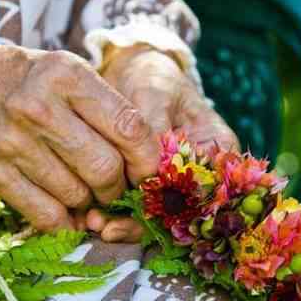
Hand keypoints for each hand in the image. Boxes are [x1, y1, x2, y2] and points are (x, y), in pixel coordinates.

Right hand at [0, 45, 158, 230]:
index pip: (128, 127)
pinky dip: (65, 223)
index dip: (147, 160)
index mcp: (67, 75)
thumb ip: (112, 112)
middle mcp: (37, 107)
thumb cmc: (34, 83)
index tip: (148, 173)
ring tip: (85, 191)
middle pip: (104, 168)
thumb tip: (147, 168)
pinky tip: (69, 213)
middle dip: (118, 188)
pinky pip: (46, 215)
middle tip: (114, 186)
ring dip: (90, 203)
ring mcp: (11, 141)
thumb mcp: (74, 76)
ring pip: (77, 196)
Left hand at [86, 45, 239, 242]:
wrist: (133, 73)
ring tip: (91, 223)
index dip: (178, 209)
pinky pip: (131, 206)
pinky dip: (110, 214)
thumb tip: (150, 172)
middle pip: (177, 211)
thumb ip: (154, 130)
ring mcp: (170, 181)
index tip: (147, 215)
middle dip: (141, 223)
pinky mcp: (145, 184)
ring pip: (152, 214)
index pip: (205, 189)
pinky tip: (85, 219)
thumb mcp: (155, 94)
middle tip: (106, 227)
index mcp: (215, 149)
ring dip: (122, 223)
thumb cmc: (152, 78)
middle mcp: (196, 172)